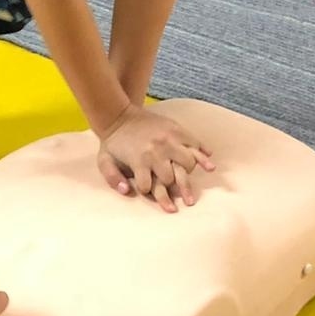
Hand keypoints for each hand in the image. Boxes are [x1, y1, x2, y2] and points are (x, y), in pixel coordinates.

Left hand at [95, 104, 214, 210]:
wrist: (119, 114)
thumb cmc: (112, 142)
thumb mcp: (104, 161)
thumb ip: (113, 178)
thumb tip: (127, 191)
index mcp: (139, 160)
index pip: (148, 187)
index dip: (149, 194)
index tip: (152, 194)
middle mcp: (157, 151)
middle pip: (172, 178)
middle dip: (174, 189)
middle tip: (184, 200)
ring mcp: (169, 140)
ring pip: (188, 163)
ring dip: (188, 175)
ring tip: (192, 186)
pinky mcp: (177, 130)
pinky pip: (195, 144)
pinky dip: (203, 156)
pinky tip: (210, 166)